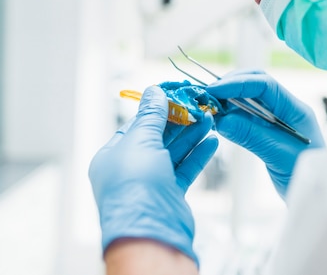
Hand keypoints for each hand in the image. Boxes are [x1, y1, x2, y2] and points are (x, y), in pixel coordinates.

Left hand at [89, 86, 217, 266]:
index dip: (157, 109)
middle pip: (158, 137)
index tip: (177, 95)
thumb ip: (150, 115)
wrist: (150, 235)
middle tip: (198, 105)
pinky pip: (185, 168)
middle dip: (179, 120)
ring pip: (174, 152)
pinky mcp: (170, 193)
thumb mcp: (141, 142)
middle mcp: (131, 169)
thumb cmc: (135, 188)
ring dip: (192, 134)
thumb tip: (154, 92)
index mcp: (113, 156)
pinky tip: (212, 141)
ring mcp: (151, 182)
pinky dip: (199, 154)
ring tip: (210, 118)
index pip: (136, 125)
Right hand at [206, 70, 324, 198]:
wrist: (316, 197)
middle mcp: (285, 109)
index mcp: (295, 109)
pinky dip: (230, 115)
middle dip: (230, 86)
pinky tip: (217, 121)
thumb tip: (222, 119)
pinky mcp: (267, 133)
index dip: (237, 84)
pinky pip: (246, 117)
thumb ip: (252, 135)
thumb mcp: (279, 155)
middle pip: (256, 84)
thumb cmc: (304, 177)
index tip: (213, 91)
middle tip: (207, 96)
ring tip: (208, 108)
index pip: (265, 85)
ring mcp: (276, 120)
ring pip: (248, 100)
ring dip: (228, 100)